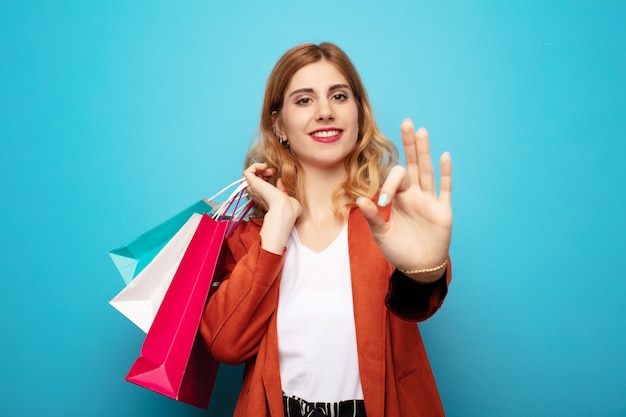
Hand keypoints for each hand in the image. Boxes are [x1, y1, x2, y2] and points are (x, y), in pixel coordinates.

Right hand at [243, 163, 301, 253]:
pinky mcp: (253, 184)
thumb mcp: (287, 198)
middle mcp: (257, 194)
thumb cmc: (289, 209)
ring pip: (249, 175)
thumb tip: (279, 180)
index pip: (259, 187)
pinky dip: (255, 166)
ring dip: (259, 168)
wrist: (285, 209)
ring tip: (268, 169)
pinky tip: (265, 166)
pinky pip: (247, 171)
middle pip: (253, 180)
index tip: (276, 178)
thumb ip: (283, 190)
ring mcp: (254, 189)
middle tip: (272, 172)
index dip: (266, 179)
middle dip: (262, 172)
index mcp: (264, 199)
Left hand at [356, 119, 451, 280]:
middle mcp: (414, 195)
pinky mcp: (443, 211)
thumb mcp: (381, 235)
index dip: (388, 186)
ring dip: (425, 152)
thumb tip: (359, 199)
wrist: (418, 267)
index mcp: (398, 198)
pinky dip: (446, 174)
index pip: (394, 180)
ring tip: (422, 132)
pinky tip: (444, 156)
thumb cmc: (398, 250)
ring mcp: (429, 201)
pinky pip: (445, 189)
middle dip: (409, 145)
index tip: (382, 202)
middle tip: (406, 122)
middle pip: (412, 165)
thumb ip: (372, 217)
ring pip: (427, 171)